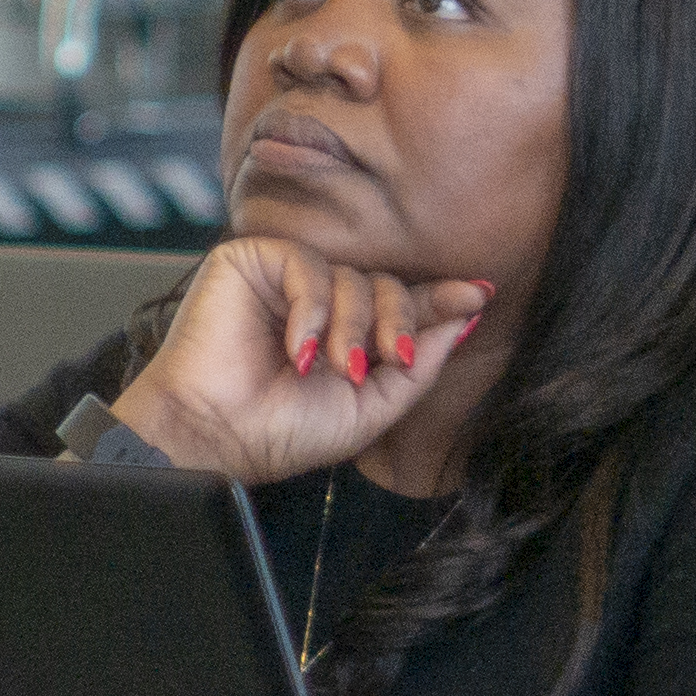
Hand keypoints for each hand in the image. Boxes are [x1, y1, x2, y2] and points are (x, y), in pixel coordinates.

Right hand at [107, 236, 489, 486]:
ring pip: (353, 275)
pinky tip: (298, 349)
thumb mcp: (372, 406)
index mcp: (349, 332)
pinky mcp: (252, 260)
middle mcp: (322, 300)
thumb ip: (419, 364)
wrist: (216, 435)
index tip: (480, 294)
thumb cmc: (285, 430)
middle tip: (388, 357)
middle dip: (397, 321)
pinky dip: (313, 309)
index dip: (442, 299)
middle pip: (388, 283)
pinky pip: (307, 264)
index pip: (404, 303)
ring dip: (352, 326)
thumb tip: (467, 316)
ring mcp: (287, 278)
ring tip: (334, 367)